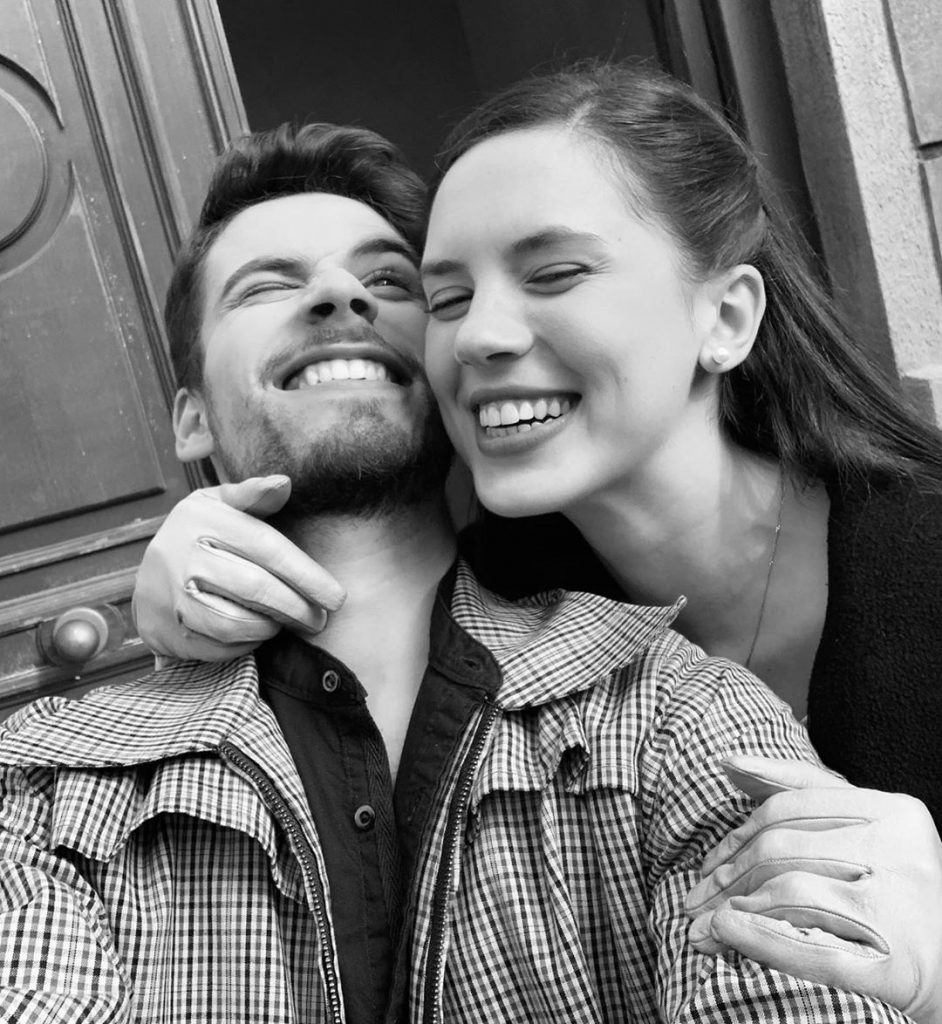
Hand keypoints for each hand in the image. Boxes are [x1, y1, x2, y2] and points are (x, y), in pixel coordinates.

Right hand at [133, 476, 345, 660]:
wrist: (146, 581)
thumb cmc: (197, 537)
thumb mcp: (217, 505)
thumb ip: (252, 495)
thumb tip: (285, 482)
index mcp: (203, 519)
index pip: (266, 547)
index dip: (306, 574)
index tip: (336, 596)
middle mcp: (184, 556)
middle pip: (256, 587)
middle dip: (297, 607)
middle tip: (320, 619)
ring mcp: (172, 596)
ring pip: (236, 621)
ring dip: (271, 626)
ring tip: (289, 623)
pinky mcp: (167, 631)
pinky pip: (217, 645)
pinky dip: (246, 643)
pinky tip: (260, 633)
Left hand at [686, 755, 941, 1023]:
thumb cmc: (900, 895)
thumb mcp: (866, 833)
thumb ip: (803, 795)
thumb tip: (728, 762)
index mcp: (895, 811)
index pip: (790, 807)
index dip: (738, 835)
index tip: (707, 863)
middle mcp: (903, 852)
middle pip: (783, 850)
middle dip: (726, 877)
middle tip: (694, 900)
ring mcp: (904, 909)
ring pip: (790, 892)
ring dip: (732, 910)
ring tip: (703, 926)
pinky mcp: (900, 967)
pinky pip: (814, 949)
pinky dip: (760, 940)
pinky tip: (729, 936)